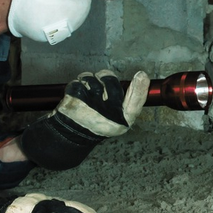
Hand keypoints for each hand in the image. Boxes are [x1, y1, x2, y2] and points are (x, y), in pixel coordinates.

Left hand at [19, 70, 148, 169]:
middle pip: (111, 81)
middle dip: (104, 77)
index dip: (140, 89)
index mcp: (121, 122)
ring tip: (85, 94)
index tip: (141, 75)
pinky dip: (75, 85)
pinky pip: (77, 83)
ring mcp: (91, 109)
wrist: (70, 136)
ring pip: (92, 79)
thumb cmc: (95, 123)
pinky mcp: (74, 103)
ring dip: (87, 81)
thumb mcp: (117, 119)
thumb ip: (128, 102)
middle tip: (99, 85)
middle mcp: (108, 116)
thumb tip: (141, 78)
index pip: (134, 105)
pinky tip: (76, 96)